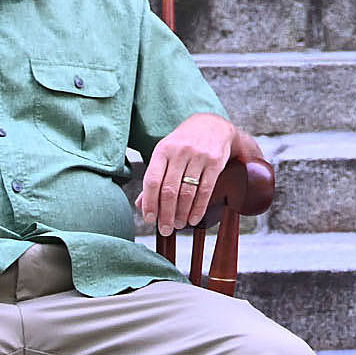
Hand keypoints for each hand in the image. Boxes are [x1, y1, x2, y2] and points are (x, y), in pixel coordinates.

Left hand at [138, 112, 252, 234]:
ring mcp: (198, 156)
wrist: (212, 125)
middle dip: (166, 214)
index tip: (149, 219)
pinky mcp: (215, 162)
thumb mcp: (165, 155)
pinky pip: (205, 190)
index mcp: (162, 151)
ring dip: (182, 213)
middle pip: (169, 190)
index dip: (150, 203)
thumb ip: (154, 179)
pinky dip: (198, 208)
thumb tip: (141, 205)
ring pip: (187, 192)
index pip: (152, 181)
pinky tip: (193, 219)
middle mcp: (180, 152)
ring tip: (179, 225)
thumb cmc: (183, 144)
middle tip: (165, 229)